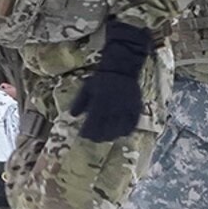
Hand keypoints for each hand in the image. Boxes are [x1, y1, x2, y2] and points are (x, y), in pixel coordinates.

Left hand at [70, 20, 150, 142]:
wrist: (120, 70)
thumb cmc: (100, 80)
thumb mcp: (86, 89)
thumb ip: (79, 103)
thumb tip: (72, 116)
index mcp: (99, 105)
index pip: (92, 126)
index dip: (87, 133)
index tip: (83, 134)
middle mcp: (112, 110)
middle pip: (105, 132)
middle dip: (98, 137)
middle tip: (93, 138)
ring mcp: (125, 111)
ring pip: (118, 132)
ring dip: (111, 136)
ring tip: (105, 137)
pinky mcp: (135, 110)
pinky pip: (131, 126)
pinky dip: (125, 132)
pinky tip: (120, 133)